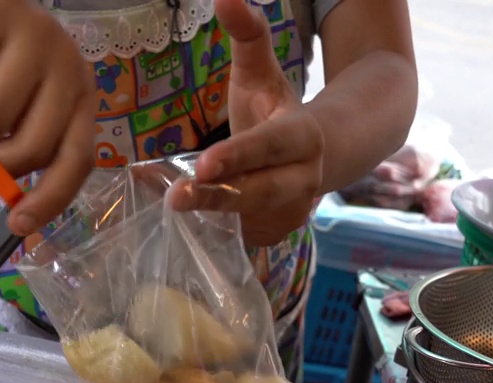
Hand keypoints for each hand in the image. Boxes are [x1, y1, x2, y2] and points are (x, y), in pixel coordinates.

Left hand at [171, 0, 324, 247]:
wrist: (320, 153)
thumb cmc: (275, 108)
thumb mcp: (261, 71)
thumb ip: (247, 34)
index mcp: (302, 136)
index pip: (269, 148)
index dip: (238, 158)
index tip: (204, 164)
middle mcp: (303, 180)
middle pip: (259, 192)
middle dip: (219, 197)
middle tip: (176, 198)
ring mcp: (292, 212)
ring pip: (248, 220)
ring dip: (211, 218)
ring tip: (172, 206)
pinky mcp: (276, 233)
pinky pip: (242, 238)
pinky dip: (212, 233)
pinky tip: (185, 225)